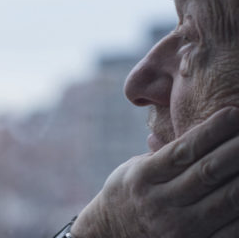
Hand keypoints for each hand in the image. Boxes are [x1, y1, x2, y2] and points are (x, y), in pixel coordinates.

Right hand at [71, 107, 238, 237]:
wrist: (113, 232)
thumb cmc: (128, 192)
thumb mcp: (135, 168)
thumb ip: (163, 155)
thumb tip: (204, 134)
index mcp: (143, 177)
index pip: (183, 150)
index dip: (211, 131)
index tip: (232, 113)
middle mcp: (158, 202)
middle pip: (207, 171)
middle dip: (236, 148)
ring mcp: (176, 228)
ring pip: (224, 199)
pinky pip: (229, 229)